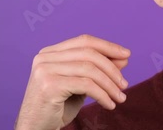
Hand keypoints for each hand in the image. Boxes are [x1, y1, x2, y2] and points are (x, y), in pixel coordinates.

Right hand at [14, 34, 130, 129]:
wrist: (36, 128)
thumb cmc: (58, 106)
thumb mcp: (82, 84)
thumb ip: (99, 69)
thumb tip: (123, 57)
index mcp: (51, 52)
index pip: (84, 41)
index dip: (108, 46)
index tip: (127, 54)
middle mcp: (45, 57)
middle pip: (89, 53)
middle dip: (112, 68)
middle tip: (125, 84)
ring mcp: (45, 70)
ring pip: (89, 69)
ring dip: (110, 84)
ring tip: (120, 97)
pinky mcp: (49, 85)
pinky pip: (86, 85)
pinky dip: (102, 94)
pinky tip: (109, 104)